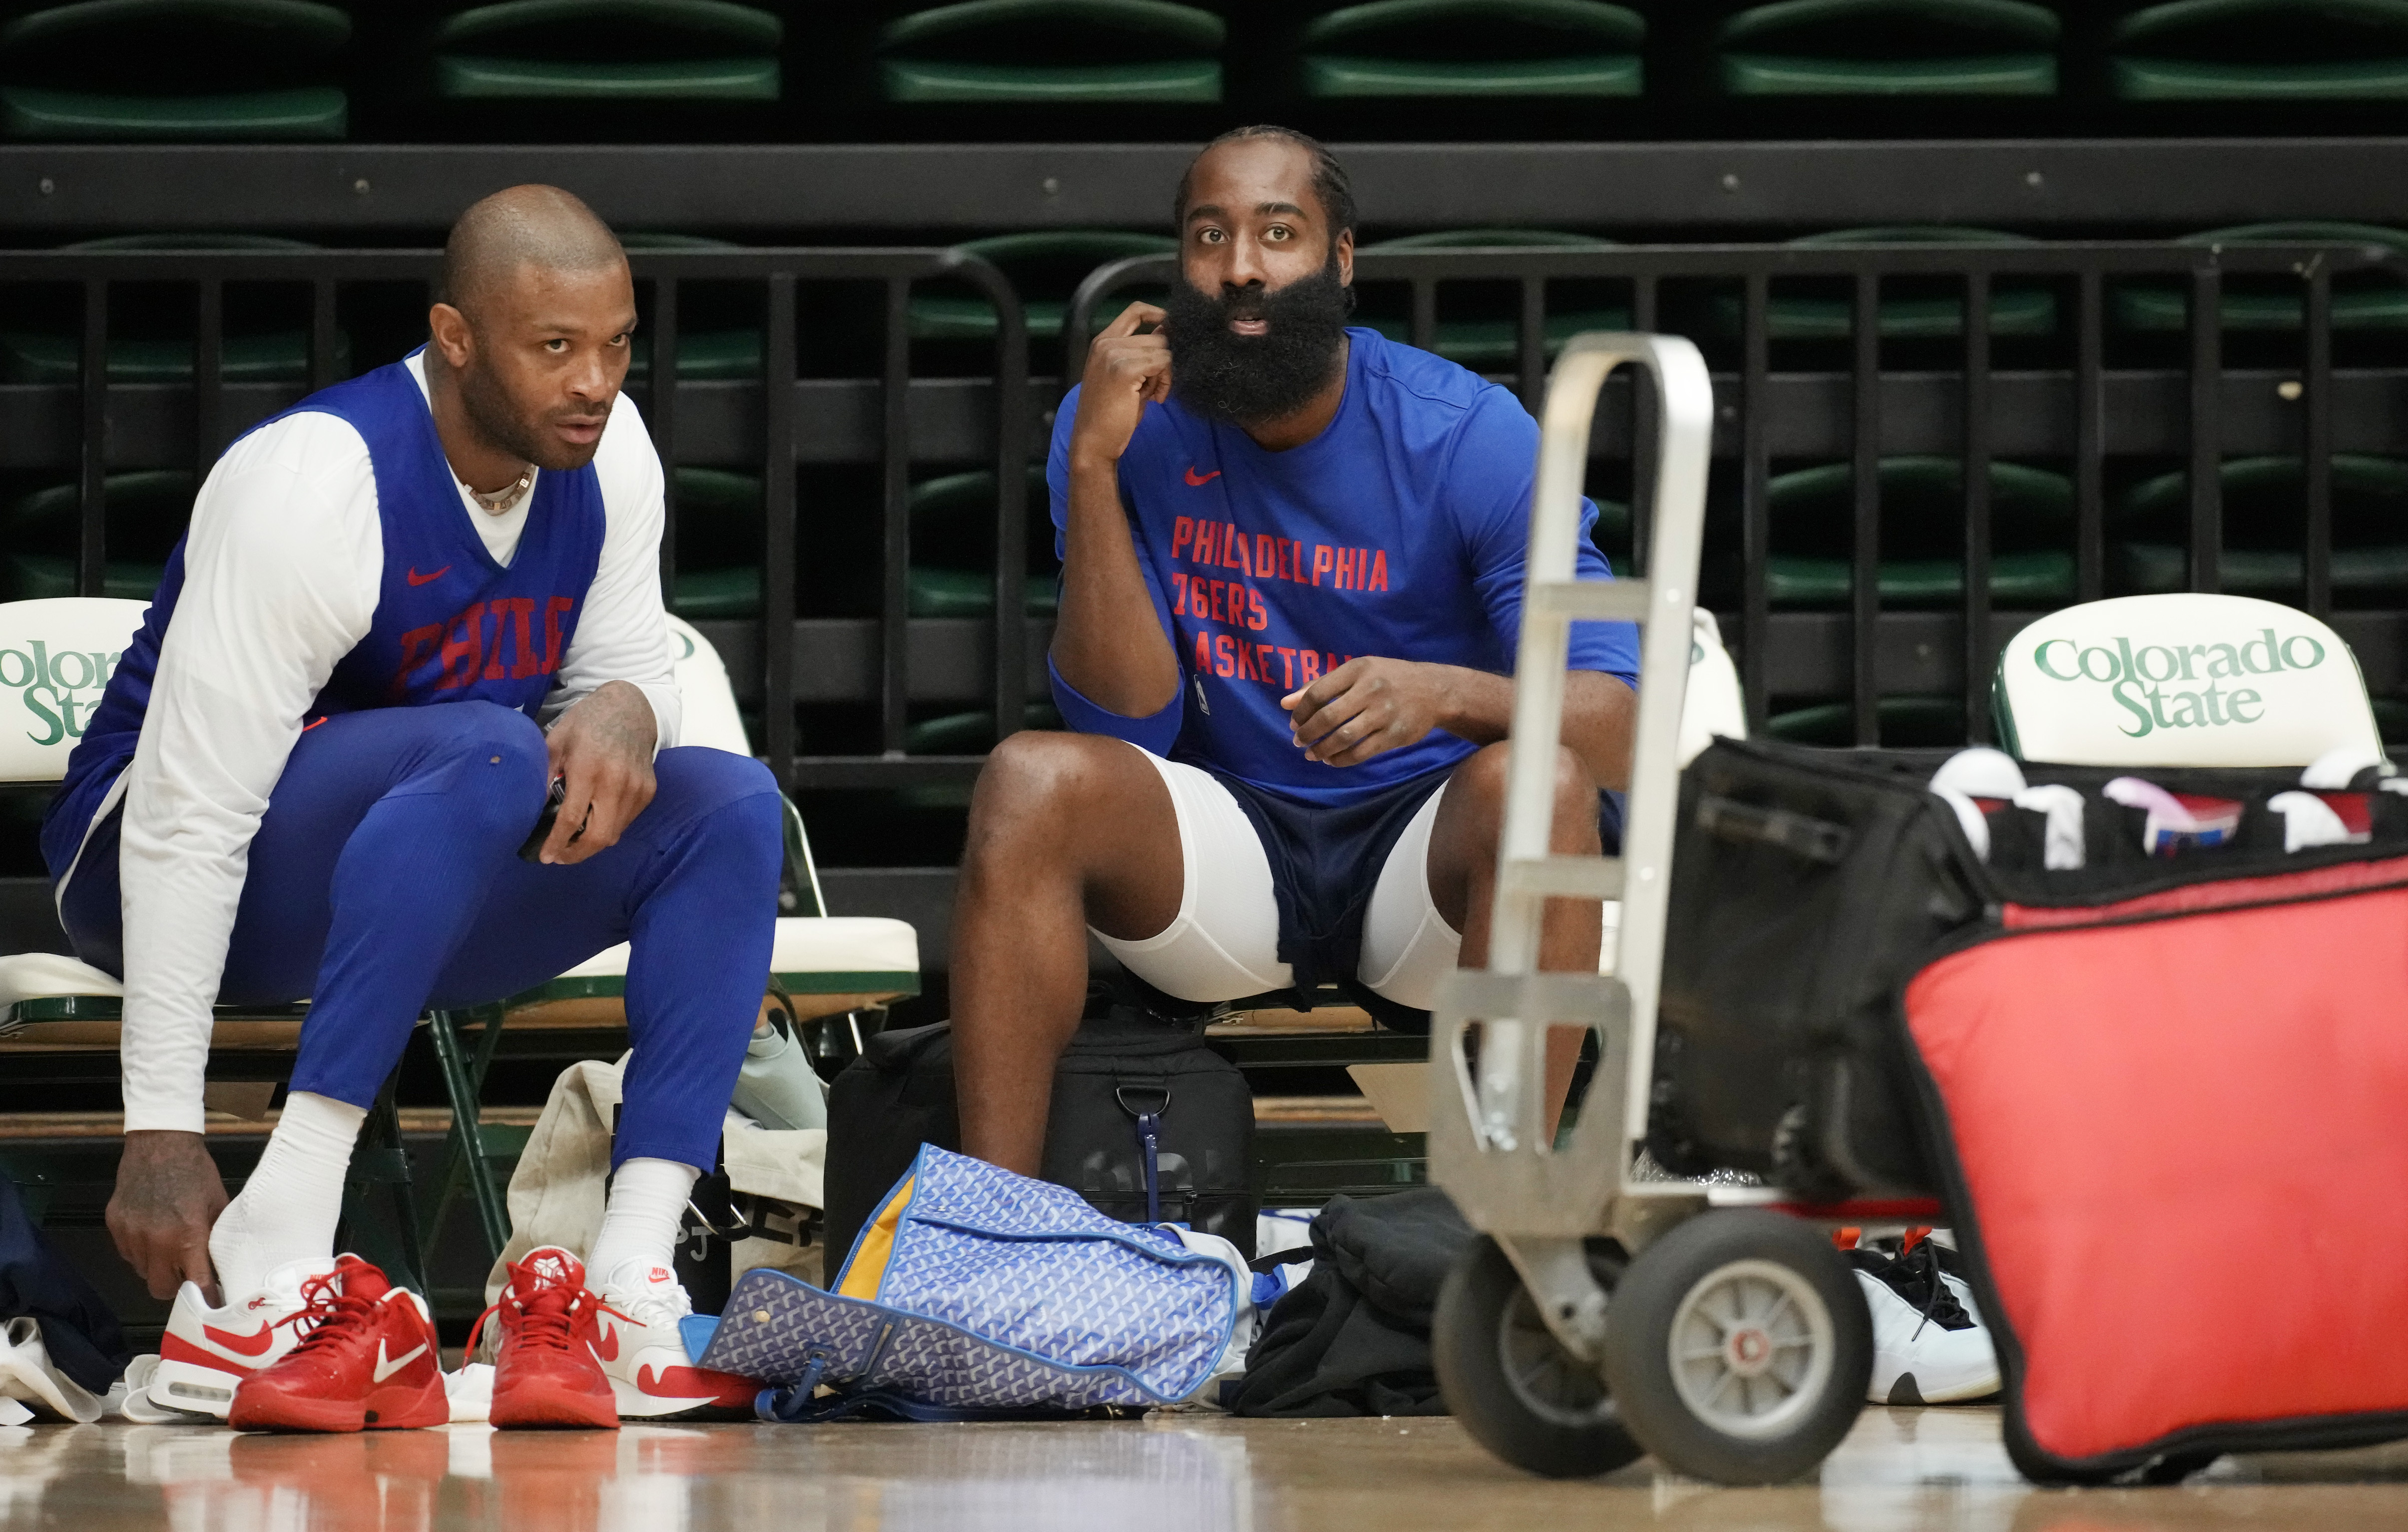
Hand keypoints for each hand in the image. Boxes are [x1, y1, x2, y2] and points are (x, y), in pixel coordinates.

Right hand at [108, 1130, 227, 1302]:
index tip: (212, 1307)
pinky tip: (152, 1233)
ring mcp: (131, 1234)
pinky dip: (140, 1251)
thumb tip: (221, 1269)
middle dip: (175, 1287)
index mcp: (188, 1236)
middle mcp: (156, 1241)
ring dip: (157, 1267)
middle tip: (187, 1274)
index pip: (195, 1284)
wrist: (161, 1143)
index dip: (204, 1299)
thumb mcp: (218, 1205)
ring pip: (142, 1272)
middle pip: (160, 1288)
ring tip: (170, 1248)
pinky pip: (127, 1253)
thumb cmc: (197, 1172)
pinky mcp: (114, 1225)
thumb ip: (216, 1239)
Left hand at [540, 679, 656, 864]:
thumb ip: (545, 774)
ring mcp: (637, 789)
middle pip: (599, 836)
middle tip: (560, 857)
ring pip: (615, 833)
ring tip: (574, 841)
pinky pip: (627, 821)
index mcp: (589, 769)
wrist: (631, 708)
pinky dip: (610, 827)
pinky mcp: (648, 791)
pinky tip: (596, 820)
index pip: (571, 818)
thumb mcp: (557, 741)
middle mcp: (617, 782)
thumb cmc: (587, 723)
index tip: (546, 857)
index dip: (557, 843)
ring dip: (593, 843)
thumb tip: (533, 808)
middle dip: (578, 854)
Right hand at [1069, 301, 1171, 468]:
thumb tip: (1166, 330)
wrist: (1094, 441)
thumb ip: (1141, 352)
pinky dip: (1165, 382)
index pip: (1135, 310)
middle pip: (1158, 336)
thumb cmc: (1109, 413)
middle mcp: (1106, 342)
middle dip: (1164, 361)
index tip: (1170, 332)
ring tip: (1151, 394)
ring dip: (1165, 374)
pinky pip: (1164, 363)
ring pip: (1164, 350)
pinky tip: (1154, 399)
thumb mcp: (1124, 376)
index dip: (1158, 315)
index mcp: (1102, 341)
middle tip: (1155, 387)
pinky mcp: (1126, 369)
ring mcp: (1114, 354)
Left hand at [1283, 657, 1458, 767]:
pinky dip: (1341, 760)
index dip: (1301, 711)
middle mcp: (1371, 689)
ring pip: (1343, 737)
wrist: (1434, 691)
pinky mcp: (1395, 735)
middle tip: (1298, 741)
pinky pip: (1361, 753)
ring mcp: (1384, 713)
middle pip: (1328, 717)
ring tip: (1311, 753)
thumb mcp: (1357, 672)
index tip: (1293, 722)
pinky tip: (1332, 760)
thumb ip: (1321, 685)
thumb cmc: (1388, 679)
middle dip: (1307, 733)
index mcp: (1358, 669)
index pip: (1319, 692)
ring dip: (1322, 749)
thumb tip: (1285, 703)